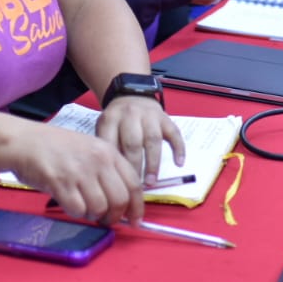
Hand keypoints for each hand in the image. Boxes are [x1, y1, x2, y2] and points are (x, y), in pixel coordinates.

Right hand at [6, 121, 143, 224]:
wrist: (26, 142)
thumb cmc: (57, 148)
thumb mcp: (90, 149)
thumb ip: (107, 170)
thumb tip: (123, 202)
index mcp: (108, 151)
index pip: (134, 184)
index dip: (137, 207)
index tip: (135, 221)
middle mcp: (98, 160)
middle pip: (119, 200)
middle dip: (114, 216)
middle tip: (105, 219)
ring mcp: (80, 171)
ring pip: (99, 208)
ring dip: (92, 215)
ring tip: (82, 206)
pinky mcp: (61, 183)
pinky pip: (77, 210)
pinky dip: (75, 213)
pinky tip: (69, 202)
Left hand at [95, 96, 185, 220]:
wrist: (132, 94)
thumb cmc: (117, 120)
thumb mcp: (104, 127)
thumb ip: (107, 147)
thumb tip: (111, 177)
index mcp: (111, 118)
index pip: (112, 143)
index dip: (114, 165)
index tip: (116, 184)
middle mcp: (130, 114)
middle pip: (132, 143)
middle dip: (135, 167)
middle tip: (135, 187)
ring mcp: (149, 115)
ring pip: (153, 139)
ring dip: (153, 163)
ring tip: (151, 182)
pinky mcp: (165, 117)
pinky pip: (174, 133)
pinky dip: (178, 148)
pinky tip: (179, 163)